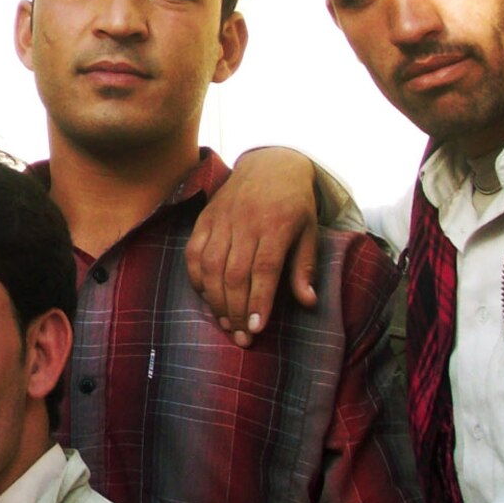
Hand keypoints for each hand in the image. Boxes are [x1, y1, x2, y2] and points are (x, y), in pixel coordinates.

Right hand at [185, 148, 320, 346]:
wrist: (270, 164)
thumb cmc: (294, 203)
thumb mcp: (310, 231)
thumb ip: (304, 267)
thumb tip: (307, 302)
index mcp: (276, 225)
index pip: (265, 268)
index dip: (259, 300)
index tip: (256, 328)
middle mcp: (245, 222)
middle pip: (235, 273)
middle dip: (236, 310)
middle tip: (241, 338)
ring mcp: (221, 220)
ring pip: (211, 266)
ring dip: (216, 300)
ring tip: (226, 323)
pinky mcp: (204, 219)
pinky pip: (193, 253)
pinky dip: (196, 279)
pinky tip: (207, 297)